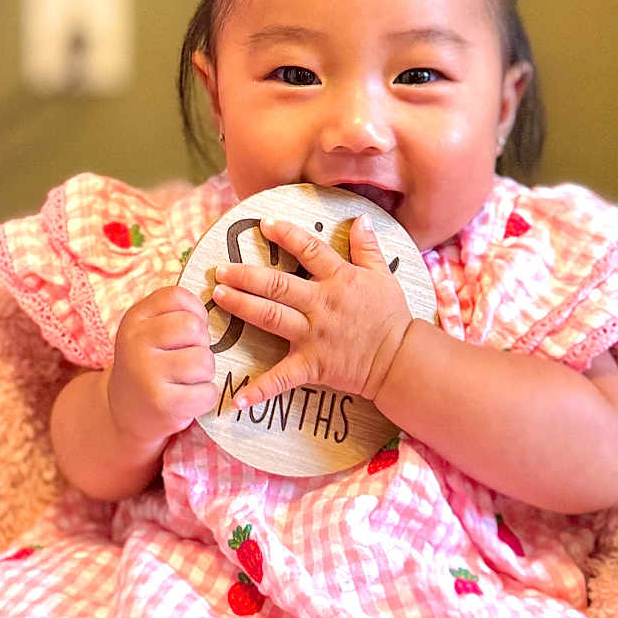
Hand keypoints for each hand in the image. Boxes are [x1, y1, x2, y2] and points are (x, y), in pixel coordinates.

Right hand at [107, 286, 218, 446]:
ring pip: (204, 360)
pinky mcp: (162, 403)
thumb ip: (173, 313)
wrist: (122, 414)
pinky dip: (205, 396)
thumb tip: (222, 298)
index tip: (190, 329)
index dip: (195, 310)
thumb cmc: (148, 366)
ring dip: (205, 372)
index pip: (176, 296)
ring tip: (188, 379)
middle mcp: (136, 342)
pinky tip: (188, 398)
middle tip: (190, 357)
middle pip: (193, 327)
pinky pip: (207, 392)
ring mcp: (147, 373)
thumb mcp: (147, 332)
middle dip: (202, 343)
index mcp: (134, 319)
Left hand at [211, 215, 412, 409]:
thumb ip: (368, 247)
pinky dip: (260, 389)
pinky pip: (282, 378)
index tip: (263, 224)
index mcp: (339, 279)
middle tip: (221, 269)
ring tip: (218, 295)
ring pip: (271, 317)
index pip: (308, 250)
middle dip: (246, 275)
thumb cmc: (391, 316)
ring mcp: (313, 335)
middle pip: (277, 285)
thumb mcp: (383, 275)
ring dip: (242, 306)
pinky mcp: (311, 365)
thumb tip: (360, 219)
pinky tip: (236, 398)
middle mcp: (321, 304)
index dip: (286, 235)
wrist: (400, 360)